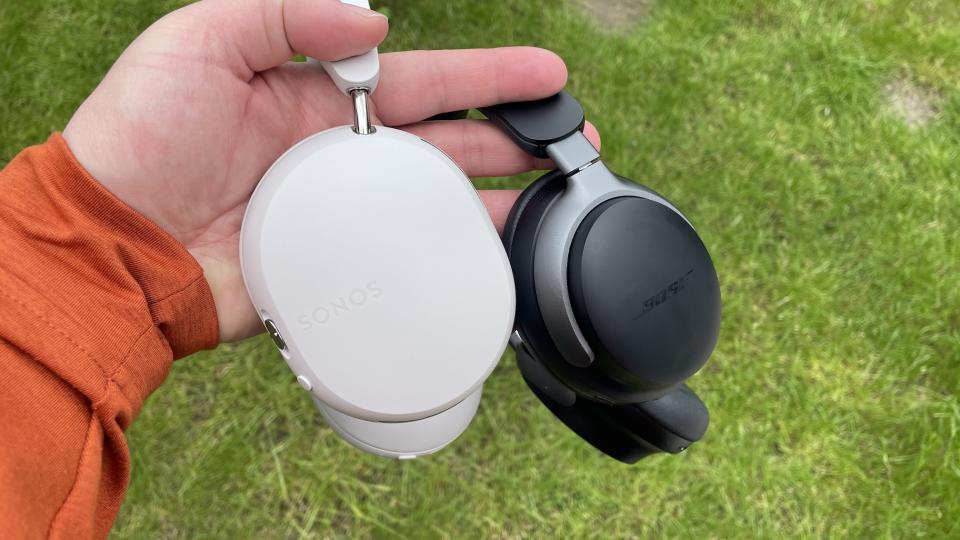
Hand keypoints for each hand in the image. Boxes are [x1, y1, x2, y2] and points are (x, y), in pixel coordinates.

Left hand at [64, 0, 598, 341]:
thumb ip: (284, 15)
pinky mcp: (332, 268)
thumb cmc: (137, 138)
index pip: (420, 79)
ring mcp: (339, 214)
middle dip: (511, 138)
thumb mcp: (198, 42)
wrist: (110, 245)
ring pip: (434, 203)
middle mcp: (337, 154)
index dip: (485, 77)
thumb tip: (371, 20)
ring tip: (551, 201)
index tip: (543, 74)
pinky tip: (485, 258)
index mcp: (315, 95)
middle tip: (570, 141)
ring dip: (493, 199)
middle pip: (444, 142)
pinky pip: (401, 260)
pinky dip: (445, 259)